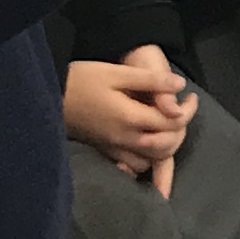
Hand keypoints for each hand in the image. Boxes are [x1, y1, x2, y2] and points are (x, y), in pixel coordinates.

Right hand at [63, 49, 196, 178]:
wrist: (47, 94)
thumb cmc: (81, 79)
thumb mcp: (116, 72)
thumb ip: (151, 81)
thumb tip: (180, 87)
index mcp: (130, 118)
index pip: (171, 123)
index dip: (187, 111)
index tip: (191, 97)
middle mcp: (124, 139)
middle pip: (165, 147)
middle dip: (179, 132)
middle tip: (182, 112)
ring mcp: (112, 148)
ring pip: (148, 161)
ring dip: (164, 149)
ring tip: (167, 128)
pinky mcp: (103, 151)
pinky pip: (130, 166)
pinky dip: (143, 161)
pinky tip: (146, 149)